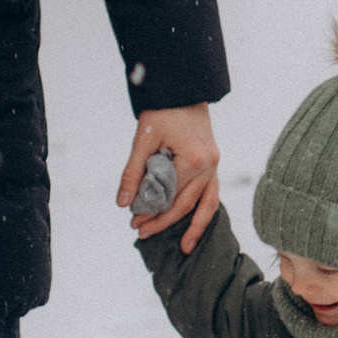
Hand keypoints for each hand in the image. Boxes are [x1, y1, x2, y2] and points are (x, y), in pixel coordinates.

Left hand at [122, 103, 219, 251]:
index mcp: (192, 159)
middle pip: (186, 204)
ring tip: (186, 248)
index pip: (169, 196)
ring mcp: (215, 165)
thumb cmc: (162, 111)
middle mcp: (208, 165)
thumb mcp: (143, 139)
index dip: (151, 213)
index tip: (133, 222)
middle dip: (164, 221)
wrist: (183, 89)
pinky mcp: (214, 163)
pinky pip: (212, 193)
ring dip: (196, 227)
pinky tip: (195, 224)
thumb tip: (123, 203)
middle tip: (142, 233)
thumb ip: (133, 172)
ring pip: (207, 204)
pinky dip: (204, 211)